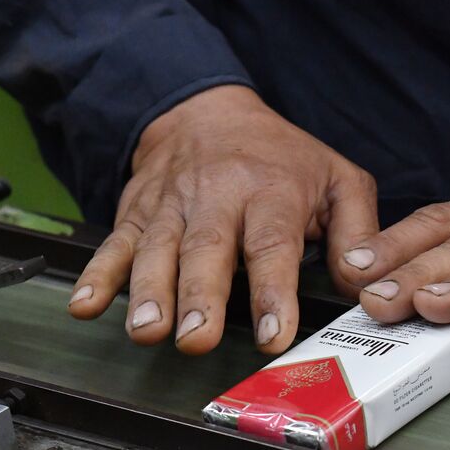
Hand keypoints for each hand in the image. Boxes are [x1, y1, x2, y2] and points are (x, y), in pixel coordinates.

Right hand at [68, 85, 377, 353]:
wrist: (207, 110)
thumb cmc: (282, 158)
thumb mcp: (338, 179)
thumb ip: (360, 232)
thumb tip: (365, 283)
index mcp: (271, 191)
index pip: (272, 245)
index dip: (273, 292)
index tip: (274, 335)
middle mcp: (217, 198)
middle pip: (206, 250)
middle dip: (200, 297)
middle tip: (196, 339)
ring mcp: (171, 207)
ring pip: (157, 251)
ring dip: (148, 292)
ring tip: (147, 331)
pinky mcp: (136, 215)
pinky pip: (113, 245)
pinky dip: (96, 276)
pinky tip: (84, 307)